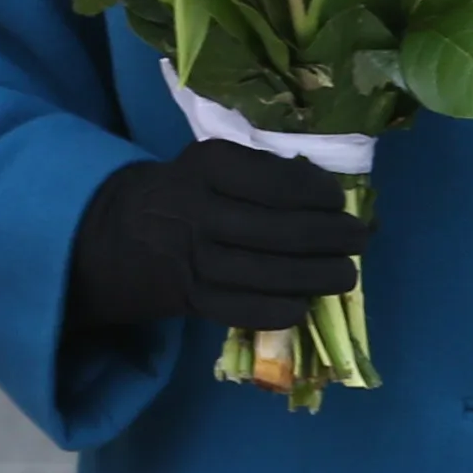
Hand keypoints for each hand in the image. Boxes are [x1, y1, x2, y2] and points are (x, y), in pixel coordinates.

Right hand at [64, 139, 372, 332]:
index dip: (320, 195)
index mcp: (209, 168)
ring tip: (347, 274)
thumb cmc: (184, 190)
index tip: (340, 201)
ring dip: (318, 276)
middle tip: (360, 239)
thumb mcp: (213, 162)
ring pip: (269, 274)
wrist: (113, 234)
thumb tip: (328, 192)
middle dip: (334, 237)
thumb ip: (263, 172)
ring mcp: (194, 260)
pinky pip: (243, 310)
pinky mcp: (189, 299)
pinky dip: (280, 310)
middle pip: (283, 231)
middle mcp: (201, 213)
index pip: (280, 183)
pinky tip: (304, 305)